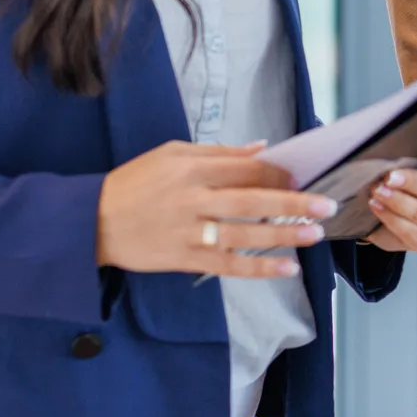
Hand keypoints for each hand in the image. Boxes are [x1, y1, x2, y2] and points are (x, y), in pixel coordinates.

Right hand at [96, 141, 335, 278]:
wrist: (91, 221)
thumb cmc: (135, 182)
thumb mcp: (172, 154)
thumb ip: (219, 152)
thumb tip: (261, 148)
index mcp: (191, 169)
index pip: (245, 168)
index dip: (277, 172)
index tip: (303, 175)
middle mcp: (193, 200)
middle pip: (252, 200)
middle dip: (292, 203)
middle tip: (326, 205)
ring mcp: (189, 233)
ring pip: (244, 234)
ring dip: (282, 235)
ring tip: (314, 235)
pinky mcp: (184, 259)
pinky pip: (228, 265)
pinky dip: (259, 268)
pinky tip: (286, 268)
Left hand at [365, 133, 416, 252]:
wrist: (388, 217)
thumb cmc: (403, 183)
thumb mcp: (409, 166)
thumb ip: (410, 156)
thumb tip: (390, 144)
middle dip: (413, 182)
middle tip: (390, 176)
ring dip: (396, 201)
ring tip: (377, 190)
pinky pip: (410, 233)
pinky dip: (390, 218)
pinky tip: (376, 205)